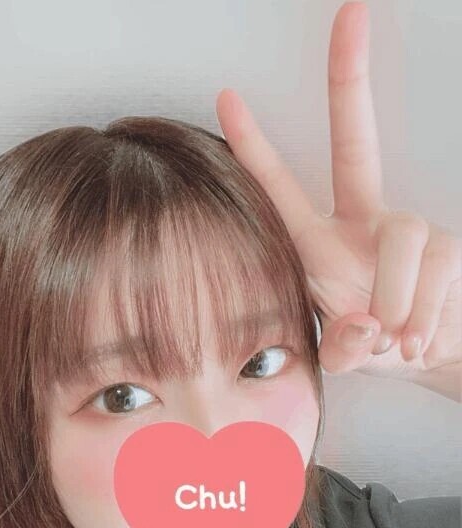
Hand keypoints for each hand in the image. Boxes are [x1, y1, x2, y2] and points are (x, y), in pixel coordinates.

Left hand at [215, 1, 460, 384]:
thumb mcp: (344, 355)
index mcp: (319, 245)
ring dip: (396, 296)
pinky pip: (438, 263)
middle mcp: (362, 222)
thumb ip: (340, 349)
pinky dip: (423, 312)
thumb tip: (364, 327)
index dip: (255, 146)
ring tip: (393, 337)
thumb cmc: (374, 344)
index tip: (227, 97)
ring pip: (404, 234)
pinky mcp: (448, 244)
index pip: (281, 189)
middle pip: (356, 143)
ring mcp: (407, 227)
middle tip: (349, 12)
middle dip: (349, 79)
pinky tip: (414, 339)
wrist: (428, 355)